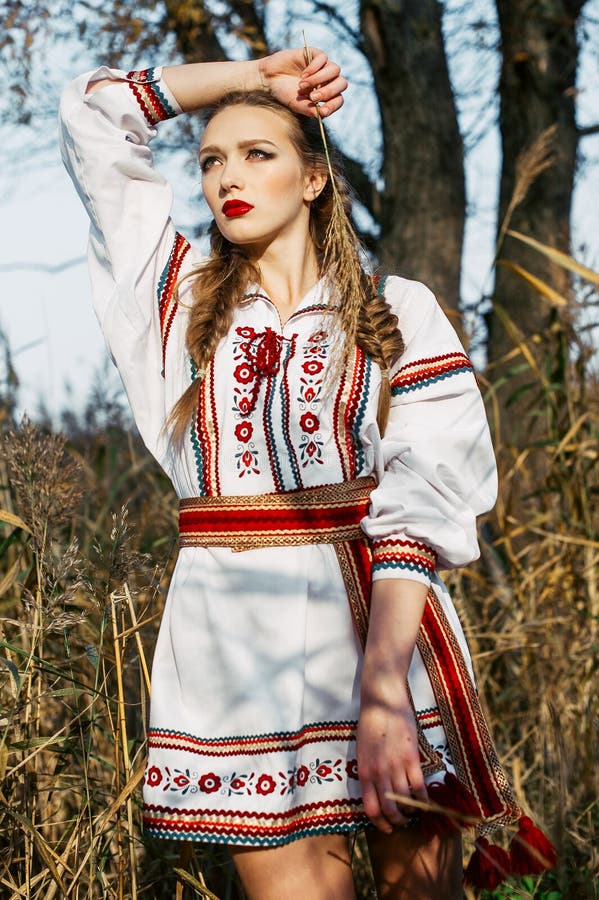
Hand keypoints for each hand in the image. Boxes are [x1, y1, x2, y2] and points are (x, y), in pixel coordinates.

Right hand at [258, 47, 346, 117]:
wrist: (269, 79)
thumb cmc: (284, 94)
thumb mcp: (297, 105)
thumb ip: (309, 110)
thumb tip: (322, 115)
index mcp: (326, 94)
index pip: (339, 99)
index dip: (334, 105)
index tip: (322, 111)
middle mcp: (327, 80)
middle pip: (341, 83)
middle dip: (329, 91)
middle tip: (312, 97)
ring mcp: (322, 66)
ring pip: (335, 69)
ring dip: (319, 79)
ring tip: (302, 85)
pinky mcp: (314, 54)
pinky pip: (323, 58)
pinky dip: (314, 68)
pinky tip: (302, 75)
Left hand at [357, 681, 427, 833]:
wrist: (382, 699)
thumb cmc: (370, 723)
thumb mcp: (363, 750)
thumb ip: (370, 771)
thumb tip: (378, 792)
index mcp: (364, 771)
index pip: (371, 809)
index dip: (381, 824)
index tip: (388, 828)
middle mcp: (379, 772)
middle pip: (390, 810)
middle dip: (398, 821)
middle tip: (404, 821)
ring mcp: (395, 765)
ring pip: (406, 801)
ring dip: (412, 811)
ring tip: (416, 810)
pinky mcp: (411, 757)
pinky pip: (420, 786)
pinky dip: (424, 798)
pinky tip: (426, 799)